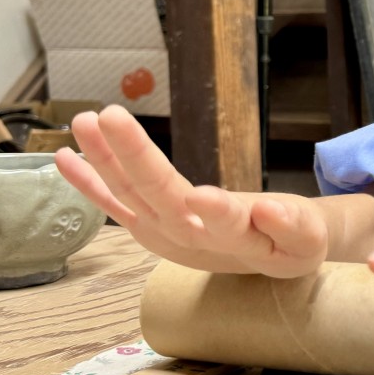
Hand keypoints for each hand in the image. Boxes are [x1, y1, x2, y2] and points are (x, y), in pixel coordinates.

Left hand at [55, 106, 327, 276]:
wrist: (268, 257)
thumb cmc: (291, 242)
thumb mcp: (308, 239)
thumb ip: (293, 227)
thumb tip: (270, 210)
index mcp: (241, 240)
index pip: (228, 226)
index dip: (216, 212)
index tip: (203, 195)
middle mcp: (194, 238)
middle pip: (162, 199)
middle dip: (133, 158)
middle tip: (110, 117)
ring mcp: (165, 232)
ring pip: (131, 195)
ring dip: (103, 159)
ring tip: (83, 121)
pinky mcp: (150, 226)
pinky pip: (115, 203)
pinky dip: (89, 182)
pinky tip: (65, 156)